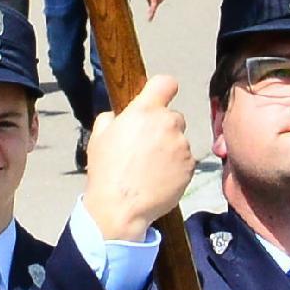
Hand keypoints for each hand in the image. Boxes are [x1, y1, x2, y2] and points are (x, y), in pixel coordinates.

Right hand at [75, 73, 193, 242]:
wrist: (120, 207)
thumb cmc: (106, 171)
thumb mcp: (98, 136)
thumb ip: (113, 117)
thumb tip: (121, 115)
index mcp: (144, 111)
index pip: (165, 83)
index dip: (163, 89)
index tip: (160, 97)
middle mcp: (167, 124)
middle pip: (174, 116)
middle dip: (163, 127)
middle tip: (146, 146)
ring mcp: (182, 146)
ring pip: (180, 140)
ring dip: (170, 149)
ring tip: (150, 168)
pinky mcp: (190, 166)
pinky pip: (185, 160)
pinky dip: (176, 167)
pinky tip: (159, 178)